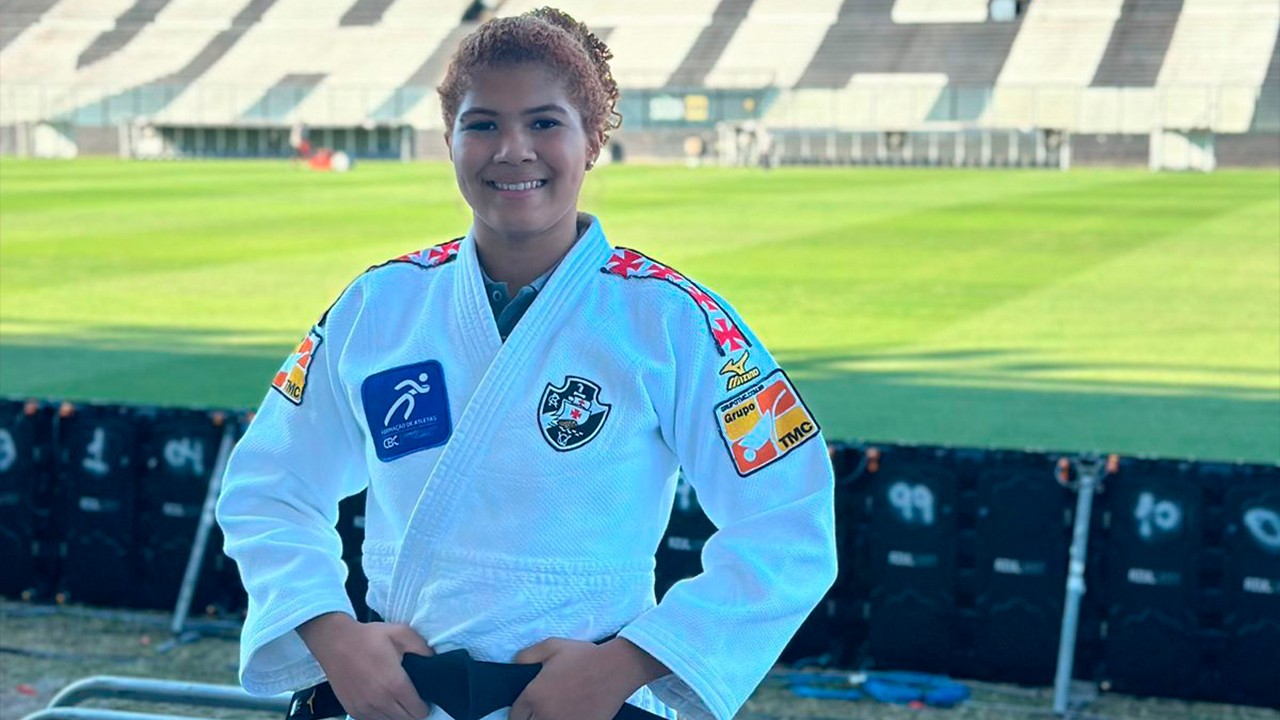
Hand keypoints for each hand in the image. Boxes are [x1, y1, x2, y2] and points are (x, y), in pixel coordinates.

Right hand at [297, 612, 433, 719]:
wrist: (335, 642)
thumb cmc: (370, 637)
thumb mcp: (401, 632)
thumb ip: (423, 649)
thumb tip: (435, 661)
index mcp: (395, 685)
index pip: (419, 712)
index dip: (425, 706)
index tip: (424, 696)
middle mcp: (380, 702)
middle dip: (413, 711)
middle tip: (412, 697)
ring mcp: (365, 709)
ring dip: (397, 714)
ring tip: (396, 698)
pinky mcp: (352, 711)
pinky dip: (381, 715)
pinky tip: (382, 701)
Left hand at [509, 637, 669, 719]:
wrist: (616, 668)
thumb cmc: (584, 656)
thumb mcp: (552, 646)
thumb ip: (526, 655)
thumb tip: (514, 665)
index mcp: (533, 695)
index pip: (514, 716)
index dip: (519, 712)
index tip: (527, 709)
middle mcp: (544, 714)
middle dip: (531, 718)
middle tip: (541, 710)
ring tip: (555, 713)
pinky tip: (572, 714)